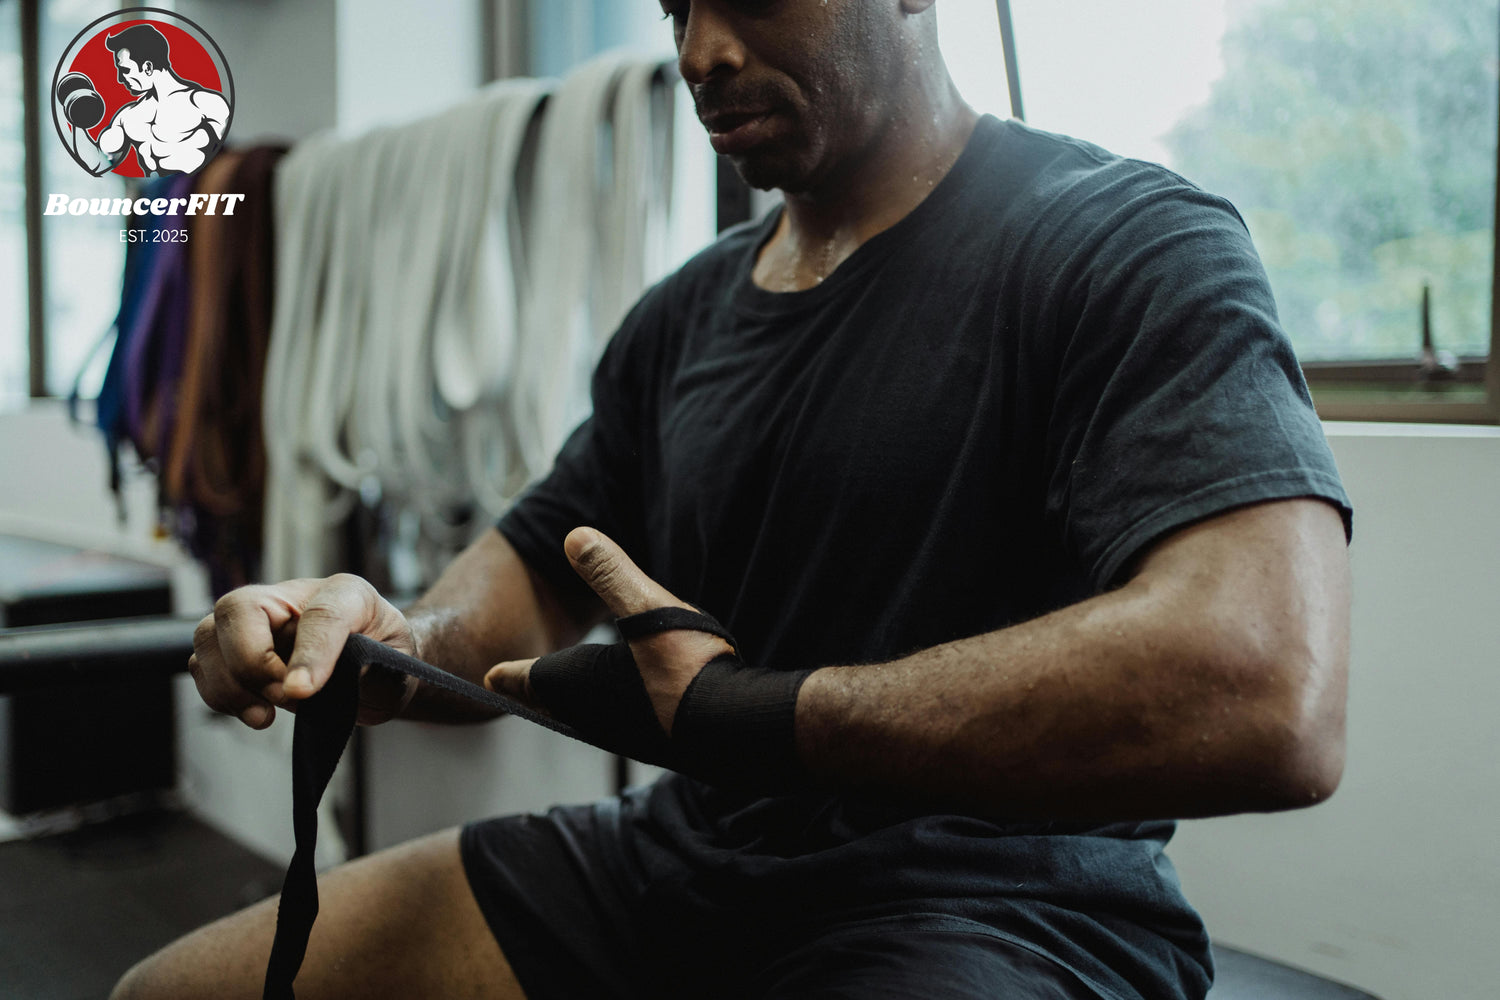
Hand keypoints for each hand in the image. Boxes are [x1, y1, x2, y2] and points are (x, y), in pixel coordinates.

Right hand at [189, 574, 418, 729]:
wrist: (378, 671)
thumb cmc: (386, 659)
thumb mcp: (397, 663)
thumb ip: (364, 668)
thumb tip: (303, 687)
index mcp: (343, 592)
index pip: (320, 613)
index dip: (310, 652)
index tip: (302, 693)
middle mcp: (291, 598)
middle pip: (238, 608)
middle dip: (252, 664)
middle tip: (284, 698)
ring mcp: (258, 621)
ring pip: (208, 636)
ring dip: (228, 684)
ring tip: (266, 714)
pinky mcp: (235, 649)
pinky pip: (203, 666)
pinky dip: (219, 696)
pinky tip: (255, 711)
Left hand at [484, 527, 731, 734]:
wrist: (732, 726)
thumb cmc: (685, 668)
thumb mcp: (646, 607)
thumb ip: (609, 573)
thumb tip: (573, 535)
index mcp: (578, 681)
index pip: (528, 678)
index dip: (508, 674)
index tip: (490, 677)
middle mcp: (592, 713)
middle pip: (552, 701)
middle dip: (534, 689)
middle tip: (516, 684)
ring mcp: (622, 732)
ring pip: (583, 714)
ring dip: (571, 699)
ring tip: (565, 689)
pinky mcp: (652, 739)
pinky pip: (613, 721)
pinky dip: (605, 706)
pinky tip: (624, 695)